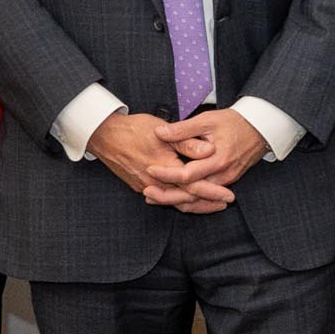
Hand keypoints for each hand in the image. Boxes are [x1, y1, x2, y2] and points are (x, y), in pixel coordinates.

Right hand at [88, 112, 230, 211]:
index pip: (193, 186)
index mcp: (163, 168)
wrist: (104, 135)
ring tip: (212, 204)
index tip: (229, 196)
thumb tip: (210, 150)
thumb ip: (187, 143)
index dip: (213, 192)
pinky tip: (188, 198)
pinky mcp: (140, 186)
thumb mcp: (163, 131)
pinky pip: (163, 198)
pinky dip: (178, 200)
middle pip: (185, 200)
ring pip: (174, 202)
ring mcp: (145, 187)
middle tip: (226, 203)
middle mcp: (154, 183)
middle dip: (207, 203)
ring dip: (194, 204)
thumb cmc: (134, 129)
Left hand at [160, 109, 270, 196]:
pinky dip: (188, 198)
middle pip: (191, 194)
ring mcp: (226, 181)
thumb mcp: (207, 120)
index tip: (150, 168)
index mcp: (217, 160)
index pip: (188, 174)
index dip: (167, 174)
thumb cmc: (234, 122)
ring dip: (175, 199)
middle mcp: (222, 175)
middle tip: (146, 192)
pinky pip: (205, 196)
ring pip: (198, 199)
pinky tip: (172, 196)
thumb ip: (183, 129)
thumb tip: (159, 132)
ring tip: (152, 197)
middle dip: (167, 196)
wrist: (262, 128)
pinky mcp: (227, 181)